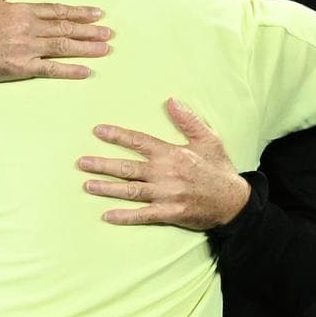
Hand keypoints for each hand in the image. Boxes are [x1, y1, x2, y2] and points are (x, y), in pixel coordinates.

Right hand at [0, 0, 112, 81]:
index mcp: (22, 11)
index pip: (57, 10)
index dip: (79, 12)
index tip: (97, 13)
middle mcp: (29, 29)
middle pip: (66, 28)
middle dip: (90, 30)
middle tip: (109, 32)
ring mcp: (27, 49)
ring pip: (63, 47)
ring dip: (87, 48)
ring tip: (105, 48)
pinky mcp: (22, 67)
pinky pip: (51, 69)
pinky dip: (70, 70)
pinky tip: (86, 71)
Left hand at [80, 99, 248, 229]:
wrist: (234, 201)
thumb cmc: (219, 169)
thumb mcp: (208, 138)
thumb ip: (188, 120)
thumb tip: (171, 100)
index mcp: (172, 153)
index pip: (139, 141)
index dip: (117, 136)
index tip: (98, 131)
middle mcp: (165, 173)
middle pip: (127, 167)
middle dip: (102, 164)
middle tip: (81, 162)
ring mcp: (166, 195)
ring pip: (130, 190)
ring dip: (107, 188)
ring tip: (87, 185)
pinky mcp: (170, 213)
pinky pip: (142, 215)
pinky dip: (124, 216)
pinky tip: (107, 215)